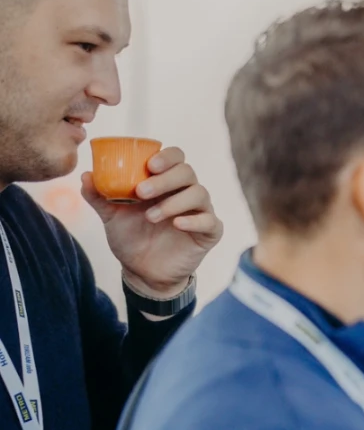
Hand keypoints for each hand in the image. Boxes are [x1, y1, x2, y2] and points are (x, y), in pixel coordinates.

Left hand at [82, 146, 222, 297]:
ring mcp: (199, 211)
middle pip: (187, 172)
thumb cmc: (131, 239)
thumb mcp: (111, 216)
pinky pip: (210, 221)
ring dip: (173, 202)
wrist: (143, 272)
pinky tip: (177, 224)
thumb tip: (86, 175)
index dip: (167, 156)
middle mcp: (185, 192)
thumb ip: (99, 196)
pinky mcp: (209, 232)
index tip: (149, 165)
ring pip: (198, 194)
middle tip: (141, 192)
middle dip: (164, 179)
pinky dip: (194, 220)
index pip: (176, 157)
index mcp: (165, 182)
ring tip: (150, 216)